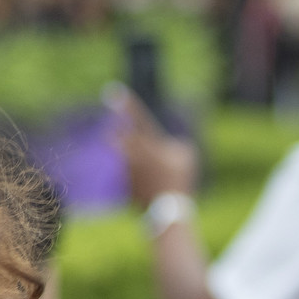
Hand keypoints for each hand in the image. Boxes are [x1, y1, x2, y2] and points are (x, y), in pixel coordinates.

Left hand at [106, 84, 197, 207]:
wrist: (167, 208)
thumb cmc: (179, 179)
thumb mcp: (185, 156)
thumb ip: (174, 145)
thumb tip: (166, 146)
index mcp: (150, 143)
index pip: (138, 118)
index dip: (127, 104)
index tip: (114, 90)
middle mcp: (134, 154)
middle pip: (119, 136)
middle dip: (116, 132)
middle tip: (113, 130)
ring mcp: (127, 169)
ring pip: (124, 156)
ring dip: (130, 157)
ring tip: (141, 164)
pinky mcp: (125, 183)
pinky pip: (132, 175)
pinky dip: (140, 178)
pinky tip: (150, 186)